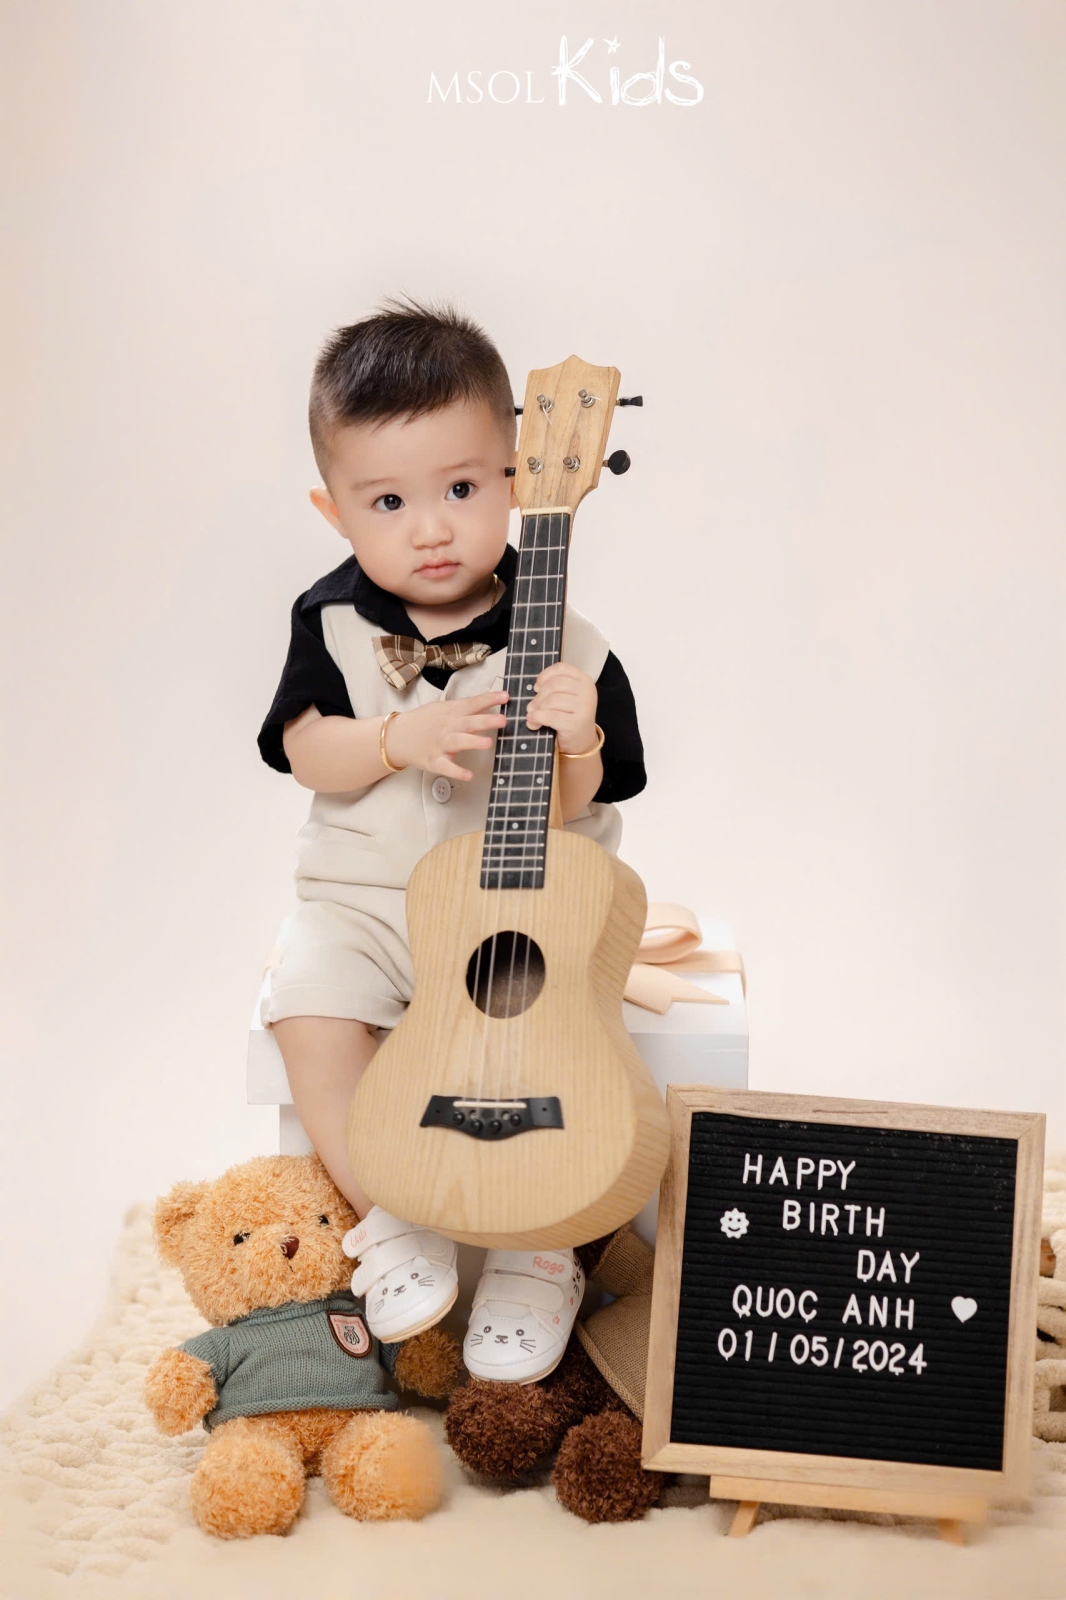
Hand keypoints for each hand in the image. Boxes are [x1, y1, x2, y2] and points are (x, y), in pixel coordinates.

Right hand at [386, 690, 509, 782]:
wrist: (398, 736)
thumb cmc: (425, 722)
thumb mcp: (443, 708)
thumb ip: (465, 708)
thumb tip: (489, 703)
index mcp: (452, 712)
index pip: (473, 703)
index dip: (489, 699)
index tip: (505, 696)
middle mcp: (447, 727)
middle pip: (468, 723)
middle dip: (486, 721)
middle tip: (503, 720)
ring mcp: (440, 744)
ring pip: (458, 742)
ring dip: (473, 742)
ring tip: (488, 743)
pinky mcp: (434, 760)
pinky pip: (446, 767)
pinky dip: (456, 772)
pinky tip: (468, 776)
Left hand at [524, 663, 598, 754]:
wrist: (582, 741)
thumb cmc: (570, 716)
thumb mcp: (567, 696)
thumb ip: (554, 687)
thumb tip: (535, 688)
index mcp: (584, 681)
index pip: (561, 668)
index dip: (545, 676)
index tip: (537, 687)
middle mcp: (587, 692)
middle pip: (555, 684)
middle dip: (539, 696)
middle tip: (532, 706)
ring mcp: (584, 707)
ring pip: (552, 700)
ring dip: (537, 708)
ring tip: (533, 715)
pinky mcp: (576, 723)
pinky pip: (550, 716)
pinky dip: (537, 718)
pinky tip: (533, 721)